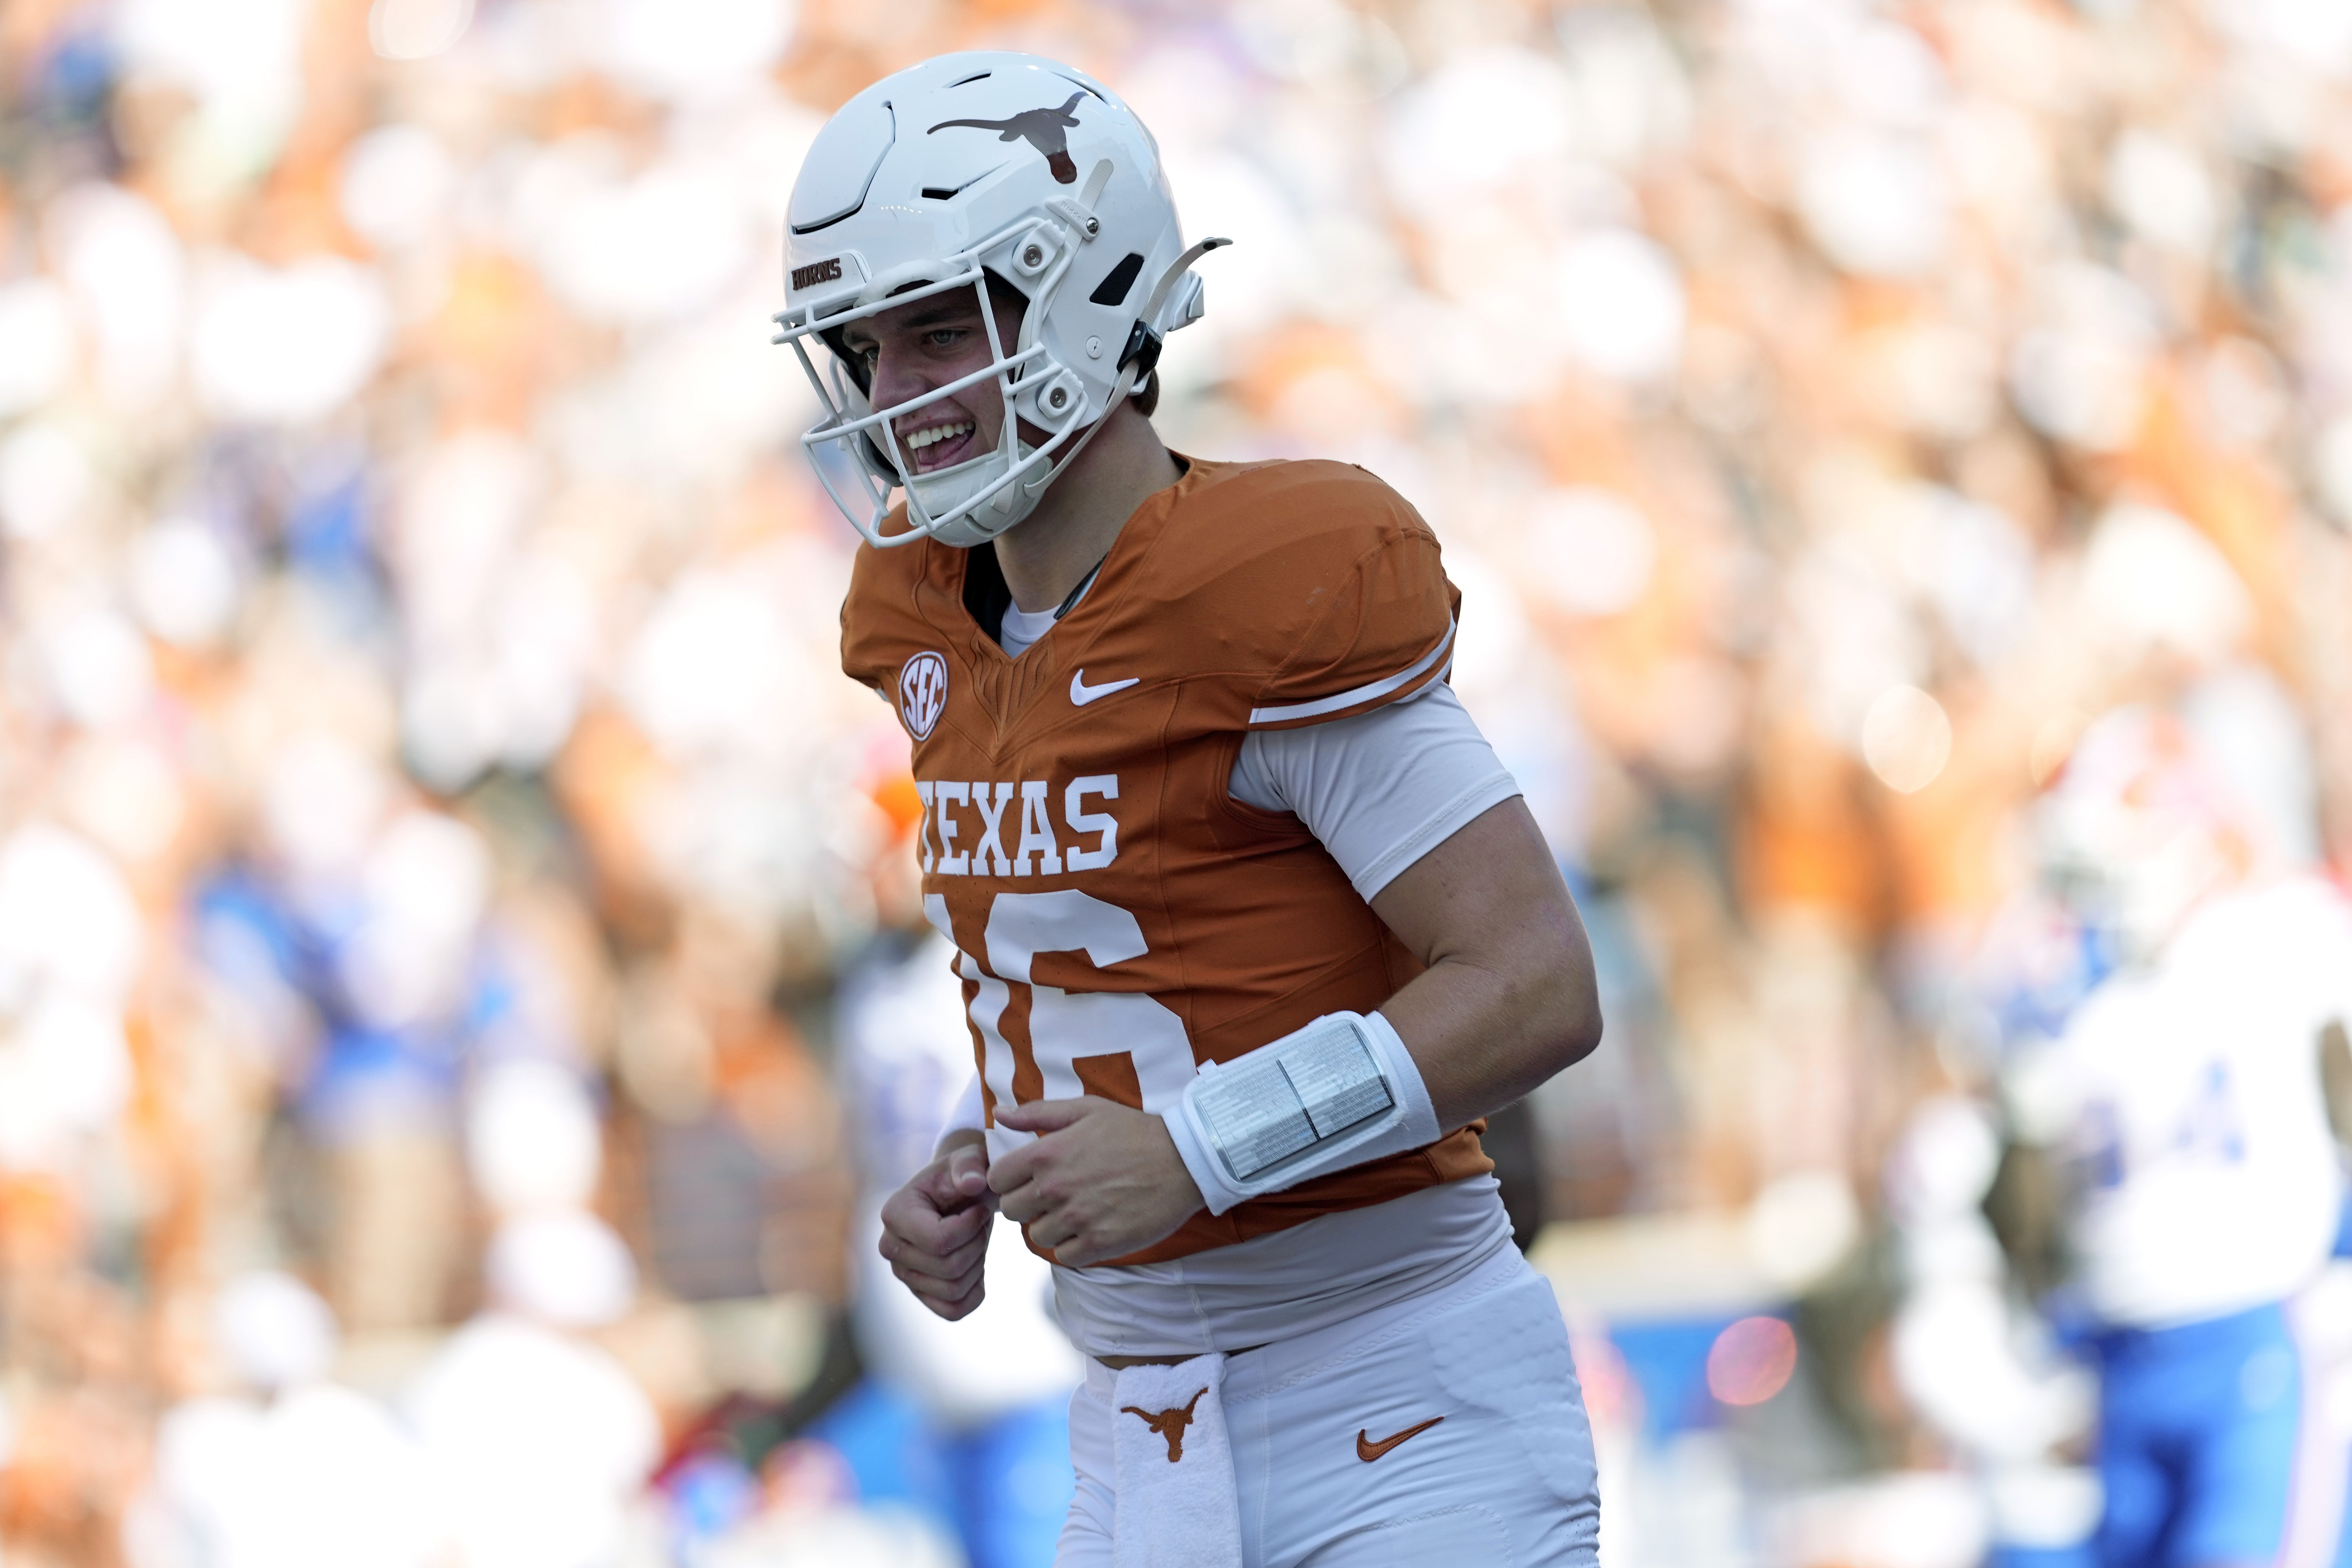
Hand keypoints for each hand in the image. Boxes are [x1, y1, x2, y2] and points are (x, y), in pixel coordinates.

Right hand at [877, 1133, 994, 1319]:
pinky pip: (954, 1310)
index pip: (939, 1241)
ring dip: (978, 1264)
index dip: (972, 1227)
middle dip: (977, 1244)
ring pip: (954, 1290)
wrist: (957, 1195)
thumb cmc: (961, 1176)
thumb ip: (970, 1164)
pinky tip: (976, 1265)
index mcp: (894, 1214)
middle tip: (979, 1225)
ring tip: (975, 1239)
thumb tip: (973, 1183)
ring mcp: (903, 1275)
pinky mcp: (921, 1294)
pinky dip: (974, 1291)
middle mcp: (891, 1248)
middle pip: (949, 1268)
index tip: (979, 1209)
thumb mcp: (968, 1160)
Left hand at [989, 1098, 1204, 1266]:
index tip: (1025, 1179)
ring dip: (1051, 1226)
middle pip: (1011, 1211)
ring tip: (1076, 1210)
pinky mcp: (1099, 1243)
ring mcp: (1077, 1218)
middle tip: (1052, 1196)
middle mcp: (1055, 1188)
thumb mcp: (1086, 1109)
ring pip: (1037, 1236)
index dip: (1008, 1180)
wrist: (1185, 1160)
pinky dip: (1073, 1246)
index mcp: (1046, 1153)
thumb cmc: (1135, 1131)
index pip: (996, 1179)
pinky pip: (1065, 1256)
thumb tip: (999, 1114)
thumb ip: (1037, 1113)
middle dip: (1026, 1204)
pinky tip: (1090, 1228)